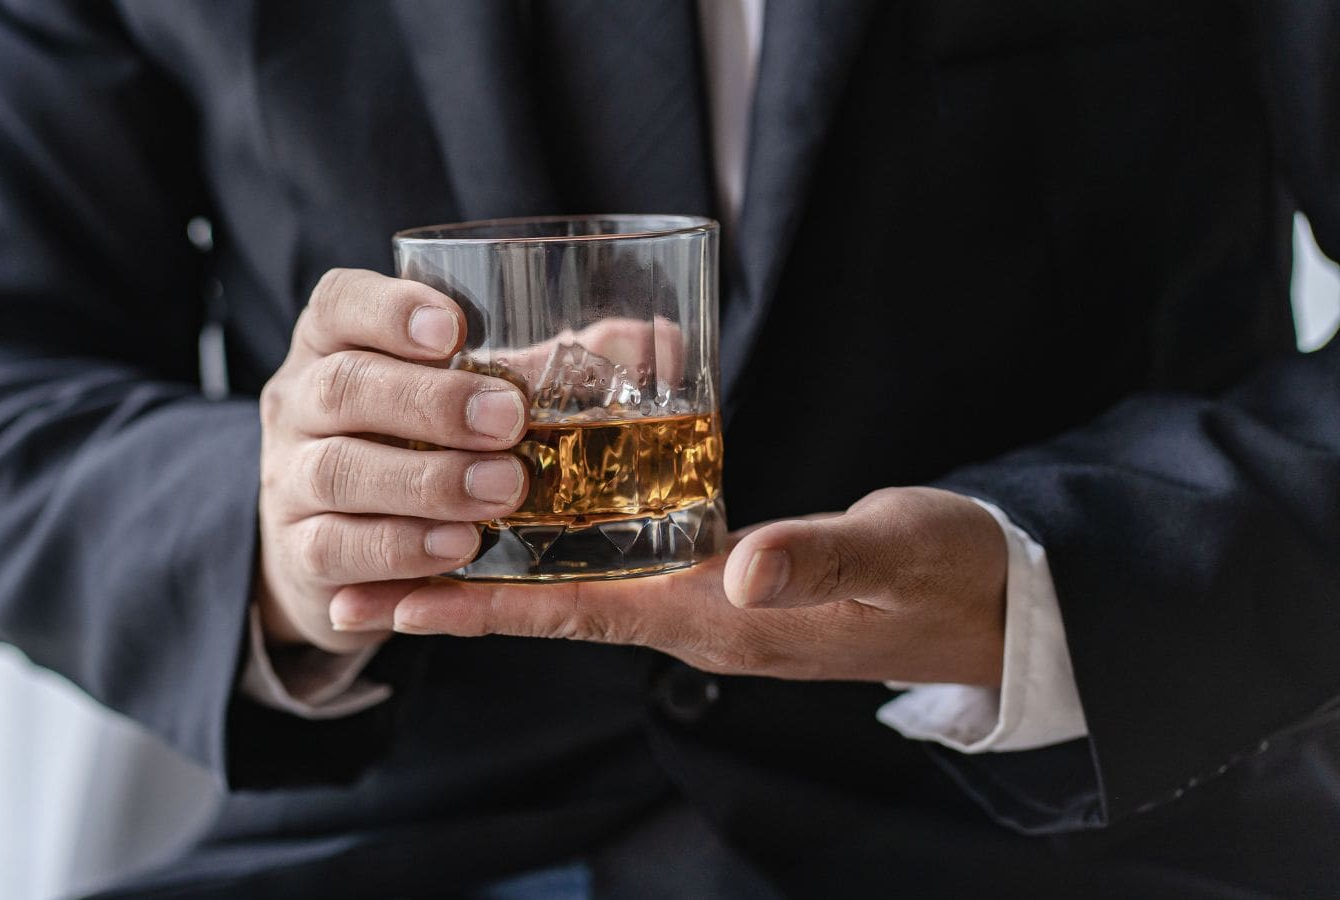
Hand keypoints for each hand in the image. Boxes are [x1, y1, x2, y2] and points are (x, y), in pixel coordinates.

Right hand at [255, 269, 529, 652]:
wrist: (344, 553)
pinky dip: (401, 547)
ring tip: (502, 488)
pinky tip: (459, 545)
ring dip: (426, 480)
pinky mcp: (299, 552)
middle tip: (507, 420)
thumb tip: (630, 341)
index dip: (390, 310)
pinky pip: (336, 548)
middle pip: (341, 386)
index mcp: (331, 346)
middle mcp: (298, 405)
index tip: (454, 330)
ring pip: (337, 470)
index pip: (337, 303)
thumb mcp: (455, 397)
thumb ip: (522, 369)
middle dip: (429, 402)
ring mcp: (289, 480)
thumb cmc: (414, 449)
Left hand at [347, 487, 1008, 685]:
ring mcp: (707, 603)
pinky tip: (525, 523)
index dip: (473, 607)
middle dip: (448, 597)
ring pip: (573, 587)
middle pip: (544, 608)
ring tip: (403, 555)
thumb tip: (736, 567)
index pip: (570, 614)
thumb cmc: (949, 574)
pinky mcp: (724, 579)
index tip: (383, 600)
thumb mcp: (894, 553)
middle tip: (348, 583)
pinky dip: (559, 549)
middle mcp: (695, 620)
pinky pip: (619, 567)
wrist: (994, 604)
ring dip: (489, 576)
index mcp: (719, 620)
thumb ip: (821, 555)